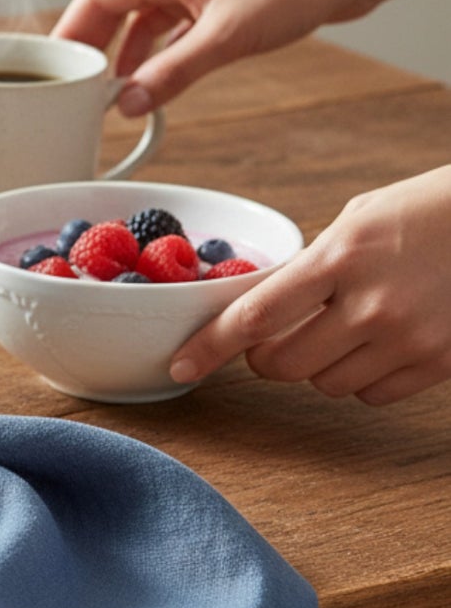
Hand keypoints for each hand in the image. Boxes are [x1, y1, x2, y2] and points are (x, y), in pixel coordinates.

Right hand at [52, 0, 372, 115]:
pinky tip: (156, 73)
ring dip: (123, 46)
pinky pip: (169, 20)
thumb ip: (171, 73)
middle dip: (90, 38)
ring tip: (112, 84)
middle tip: (75, 76)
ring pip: (140, 11)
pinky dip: (155, 46)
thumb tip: (129, 102)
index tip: (55, 65)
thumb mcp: (223, 39)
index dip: (71, 31)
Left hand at [170, 167, 450, 404]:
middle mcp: (373, 304)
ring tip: (342, 327)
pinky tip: (378, 343)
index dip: (211, 346)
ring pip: (325, 384)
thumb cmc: (426, 212)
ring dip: (317, 365)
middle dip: (265, 356)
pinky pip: (372, 395)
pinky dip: (362, 378)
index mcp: (341, 257)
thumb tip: (262, 307)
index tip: (182, 364)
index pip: (257, 315)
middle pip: (283, 364)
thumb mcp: (356, 221)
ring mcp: (410, 339)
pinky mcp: (440, 364)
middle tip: (273, 337)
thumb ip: (311, 266)